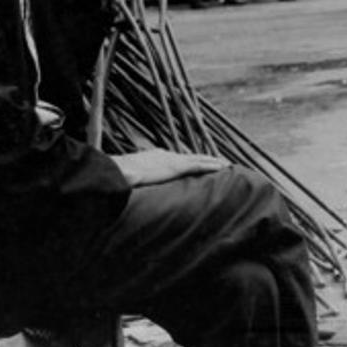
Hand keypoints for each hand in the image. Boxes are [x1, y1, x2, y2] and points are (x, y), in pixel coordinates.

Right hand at [111, 148, 230, 186]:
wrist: (118, 172)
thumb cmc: (120, 177)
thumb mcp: (128, 179)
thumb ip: (133, 182)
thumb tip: (128, 190)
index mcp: (156, 157)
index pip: (177, 159)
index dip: (190, 161)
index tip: (198, 163)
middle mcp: (167, 156)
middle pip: (191, 157)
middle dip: (206, 159)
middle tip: (220, 162)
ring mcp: (173, 160)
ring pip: (199, 159)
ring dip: (214, 161)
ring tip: (227, 164)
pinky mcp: (177, 166)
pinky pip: (199, 165)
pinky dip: (211, 166)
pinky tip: (222, 167)